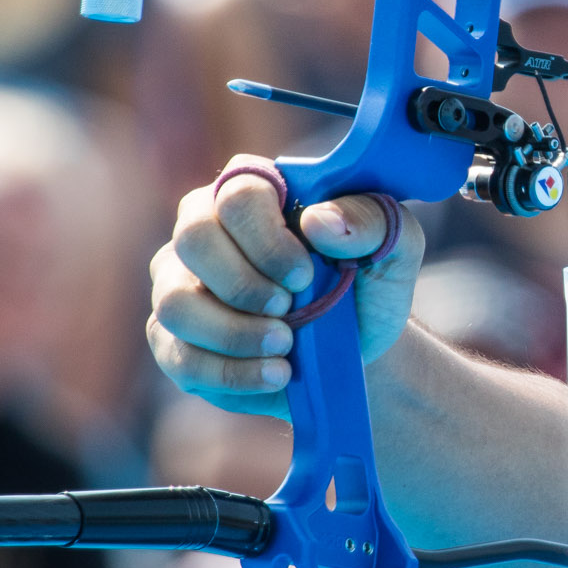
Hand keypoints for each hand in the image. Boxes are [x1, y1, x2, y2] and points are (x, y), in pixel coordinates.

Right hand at [147, 155, 426, 417]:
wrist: (356, 353)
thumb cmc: (367, 286)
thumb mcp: (392, 246)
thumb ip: (369, 220)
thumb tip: (319, 221)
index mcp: (255, 192)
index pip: (237, 194)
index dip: (268, 239)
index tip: (304, 275)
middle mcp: (204, 230)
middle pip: (193, 240)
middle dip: (245, 284)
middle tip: (289, 311)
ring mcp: (180, 286)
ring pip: (175, 304)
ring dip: (235, 333)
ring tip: (286, 348)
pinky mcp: (176, 341)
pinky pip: (182, 358)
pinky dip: (233, 373)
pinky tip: (276, 375)